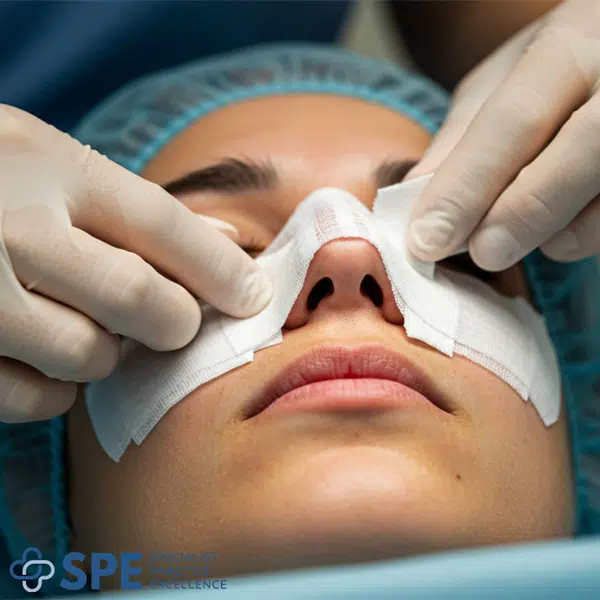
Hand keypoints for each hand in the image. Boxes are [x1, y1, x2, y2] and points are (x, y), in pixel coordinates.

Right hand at [0, 105, 271, 421]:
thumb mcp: (49, 164)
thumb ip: (131, 211)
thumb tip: (228, 248)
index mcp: (47, 167)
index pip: (164, 227)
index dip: (222, 270)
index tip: (255, 296)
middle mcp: (10, 228)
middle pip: (141, 302)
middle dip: (175, 323)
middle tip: (175, 322)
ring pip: (91, 356)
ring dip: (106, 352)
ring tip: (83, 324)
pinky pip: (38, 398)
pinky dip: (57, 388)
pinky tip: (44, 354)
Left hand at [407, 0, 599, 270]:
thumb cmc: (554, 72)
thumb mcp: (502, 83)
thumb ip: (462, 136)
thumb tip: (414, 196)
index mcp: (573, 42)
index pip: (515, 120)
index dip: (467, 186)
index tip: (426, 240)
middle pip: (579, 150)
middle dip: (521, 213)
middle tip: (482, 254)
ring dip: (555, 229)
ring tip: (516, 231)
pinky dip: (583, 232)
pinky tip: (561, 221)